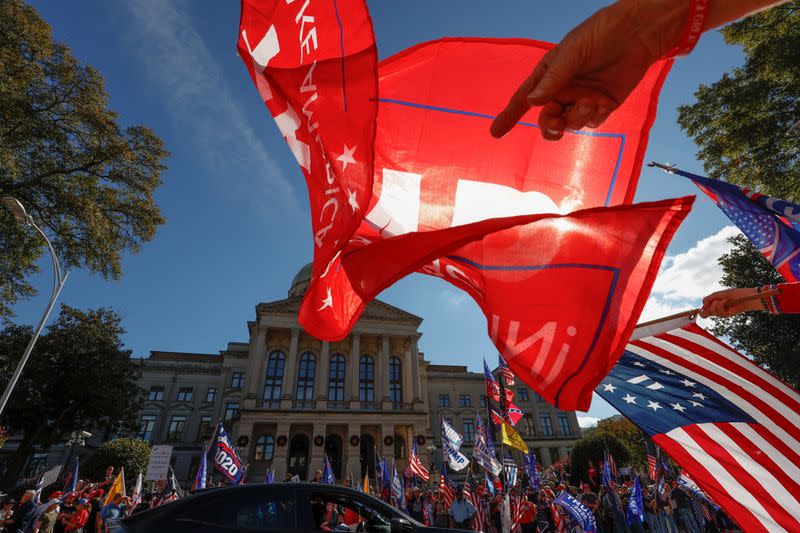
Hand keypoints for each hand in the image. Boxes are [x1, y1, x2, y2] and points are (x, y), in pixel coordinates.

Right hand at [490, 0, 685, 139]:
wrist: (638, 32)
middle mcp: (563, 90)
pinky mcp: (603, 106)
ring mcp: (582, 99)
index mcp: (549, 75)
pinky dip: (594, 117)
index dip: (509, 116)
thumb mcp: (572, 53)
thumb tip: (531, 102)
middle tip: (555, 122)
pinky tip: (602, 102)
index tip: (495, 132)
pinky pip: (591, 123)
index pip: (524, 99)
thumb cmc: (600, 34)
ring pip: (570, 124)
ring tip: (590, 101)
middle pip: (547, 120)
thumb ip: (553, 80)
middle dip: (550, 125)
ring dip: (576, 118)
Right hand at [700, 287, 761, 317]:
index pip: (704, 309)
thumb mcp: (720, 293)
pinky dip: (721, 306)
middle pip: (705, 313)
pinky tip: (725, 301)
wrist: (746, 296)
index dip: (702, 309)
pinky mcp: (727, 314)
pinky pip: (719, 313)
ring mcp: (722, 312)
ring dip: (715, 305)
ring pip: (711, 312)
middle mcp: (717, 309)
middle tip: (713, 302)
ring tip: (722, 300)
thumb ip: (710, 298)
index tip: (703, 306)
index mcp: (715, 303)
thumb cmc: (735, 293)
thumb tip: (703, 303)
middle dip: (707, 308)